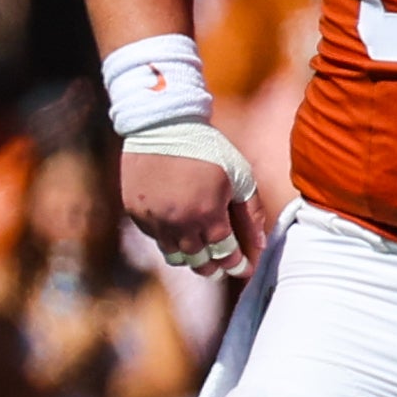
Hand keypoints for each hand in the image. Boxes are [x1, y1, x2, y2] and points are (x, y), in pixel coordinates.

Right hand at [118, 119, 262, 276]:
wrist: (162, 127)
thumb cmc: (208, 149)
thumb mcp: (239, 176)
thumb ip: (251, 213)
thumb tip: (260, 245)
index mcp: (208, 215)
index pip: (225, 254)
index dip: (237, 265)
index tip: (244, 269)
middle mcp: (179, 223)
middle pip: (199, 261)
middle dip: (214, 268)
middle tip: (222, 269)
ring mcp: (154, 220)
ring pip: (174, 255)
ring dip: (190, 259)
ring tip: (201, 258)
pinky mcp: (136, 213)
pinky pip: (156, 238)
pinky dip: (169, 241)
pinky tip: (179, 234)